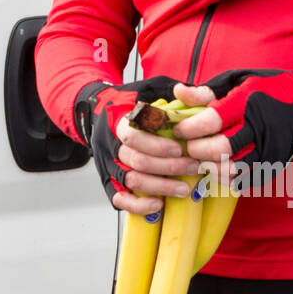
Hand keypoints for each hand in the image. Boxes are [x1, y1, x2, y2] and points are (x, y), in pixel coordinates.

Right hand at [77, 77, 203, 214]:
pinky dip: (138, 205)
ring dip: (160, 187)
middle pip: (136, 161)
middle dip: (168, 167)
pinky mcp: (109, 182)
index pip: (133, 135)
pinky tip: (159, 204)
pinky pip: (119, 199)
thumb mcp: (151, 88)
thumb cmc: (133, 104)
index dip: (156, 145)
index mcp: (119, 122)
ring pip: (131, 181)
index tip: (179, 148)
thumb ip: (169, 89)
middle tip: (192, 168)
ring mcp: (109, 165)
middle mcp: (112, 145)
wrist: (99, 115)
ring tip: (184, 189)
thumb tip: (184, 90)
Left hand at [171, 69, 292, 187]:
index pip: (212, 120)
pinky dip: (229, 180)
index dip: (190, 128)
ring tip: (201, 162)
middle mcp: (258, 127)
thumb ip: (207, 91)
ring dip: (211, 169)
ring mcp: (268, 148)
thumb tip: (178, 93)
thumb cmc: (268, 89)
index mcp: (246, 102)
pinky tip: (219, 172)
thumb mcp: (237, 81)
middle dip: (197, 151)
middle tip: (188, 148)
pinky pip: (247, 179)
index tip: (179, 130)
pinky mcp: (274, 163)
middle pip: (221, 148)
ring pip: (233, 169)